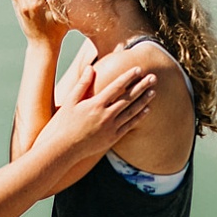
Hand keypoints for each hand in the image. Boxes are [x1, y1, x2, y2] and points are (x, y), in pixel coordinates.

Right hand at [38, 63, 154, 158]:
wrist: (63, 149)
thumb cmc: (64, 124)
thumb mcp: (70, 101)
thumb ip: (82, 84)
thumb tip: (90, 67)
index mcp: (96, 104)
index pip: (116, 86)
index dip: (128, 77)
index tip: (138, 69)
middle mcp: (106, 115)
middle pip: (128, 98)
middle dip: (142, 86)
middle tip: (153, 77)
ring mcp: (110, 128)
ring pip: (132, 112)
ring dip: (144, 101)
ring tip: (153, 92)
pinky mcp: (112, 138)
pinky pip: (129, 126)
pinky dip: (139, 117)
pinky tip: (146, 110)